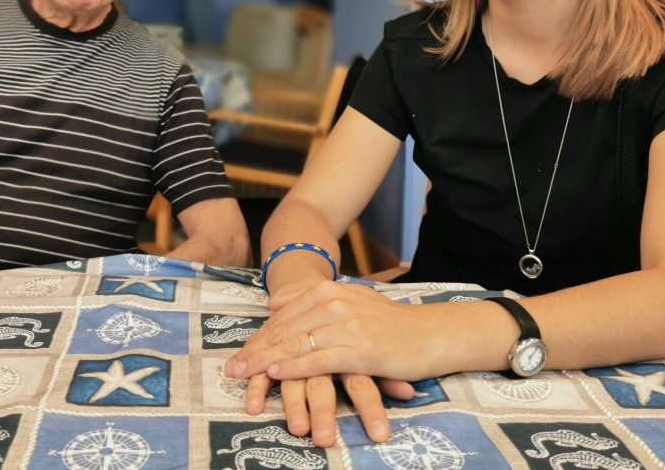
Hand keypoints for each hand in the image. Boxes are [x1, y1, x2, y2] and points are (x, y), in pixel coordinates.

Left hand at [230, 281, 418, 444]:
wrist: (433, 334)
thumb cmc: (390, 323)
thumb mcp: (349, 300)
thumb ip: (310, 300)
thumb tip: (272, 303)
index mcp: (330, 290)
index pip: (284, 316)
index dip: (259, 337)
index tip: (238, 354)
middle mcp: (336, 303)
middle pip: (286, 330)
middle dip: (255, 351)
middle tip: (231, 368)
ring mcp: (348, 325)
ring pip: (297, 344)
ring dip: (266, 362)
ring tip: (244, 374)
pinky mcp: (362, 350)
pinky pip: (320, 359)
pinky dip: (295, 367)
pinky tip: (276, 373)